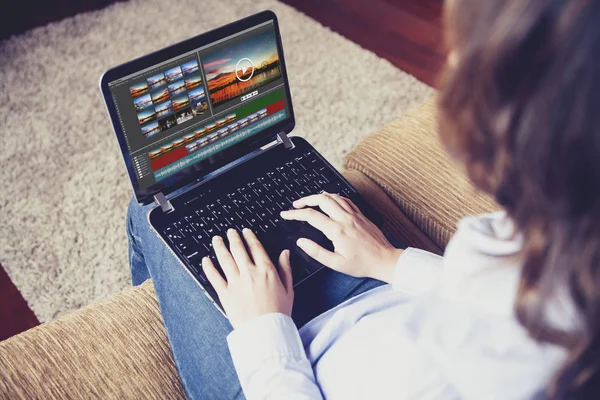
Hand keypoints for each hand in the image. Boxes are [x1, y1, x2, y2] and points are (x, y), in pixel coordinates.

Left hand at [202, 228, 293, 328]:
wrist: (266, 331)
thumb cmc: (279, 313)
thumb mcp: (289, 289)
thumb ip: (285, 269)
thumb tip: (285, 253)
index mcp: (266, 270)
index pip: (256, 248)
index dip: (249, 237)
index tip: (246, 232)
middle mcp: (249, 272)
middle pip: (238, 249)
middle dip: (233, 238)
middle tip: (229, 232)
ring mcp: (236, 282)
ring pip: (225, 258)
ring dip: (220, 246)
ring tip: (216, 239)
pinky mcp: (225, 293)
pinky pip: (214, 276)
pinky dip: (208, 266)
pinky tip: (206, 260)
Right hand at [280, 192, 401, 282]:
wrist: (384, 260)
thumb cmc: (362, 264)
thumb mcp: (336, 264)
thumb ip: (316, 252)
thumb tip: (301, 242)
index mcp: (337, 231)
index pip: (311, 216)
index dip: (295, 214)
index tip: (286, 214)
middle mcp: (345, 219)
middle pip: (321, 199)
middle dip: (305, 199)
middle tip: (296, 205)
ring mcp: (354, 214)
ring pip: (333, 196)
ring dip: (318, 196)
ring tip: (309, 201)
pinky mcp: (360, 214)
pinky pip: (345, 199)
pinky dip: (334, 197)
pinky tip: (329, 200)